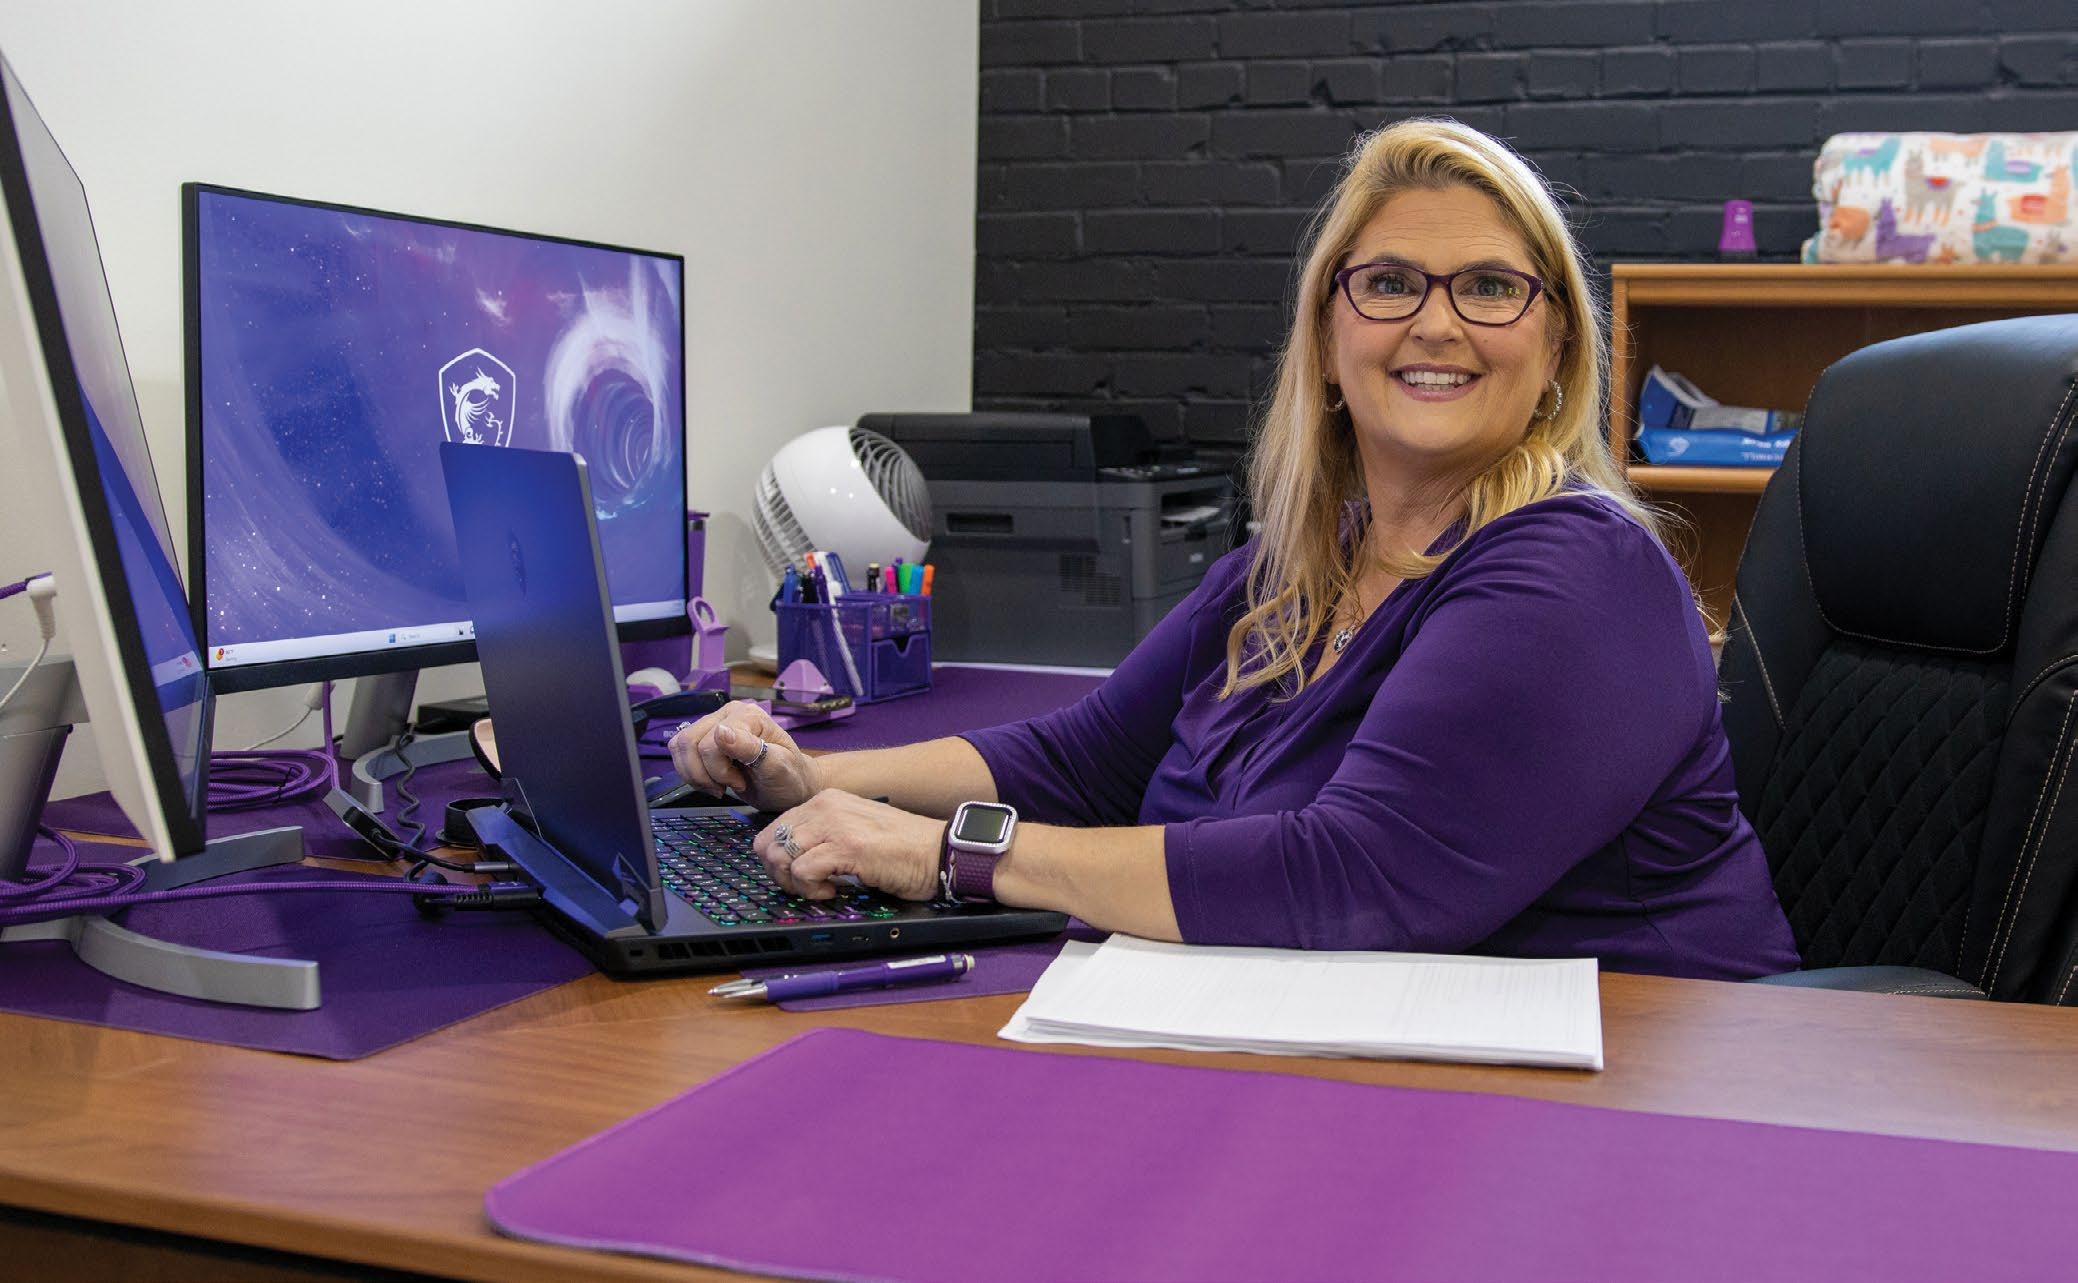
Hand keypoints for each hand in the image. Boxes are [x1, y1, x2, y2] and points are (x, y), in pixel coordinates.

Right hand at [666, 700, 819, 811]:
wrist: (791, 786)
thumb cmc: (790, 777)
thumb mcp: (778, 766)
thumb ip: (751, 748)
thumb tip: (720, 731)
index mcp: (747, 716)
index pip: (711, 742)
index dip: (719, 770)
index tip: (741, 783)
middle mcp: (728, 713)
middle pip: (690, 742)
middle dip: (705, 774)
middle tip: (731, 785)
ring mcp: (714, 724)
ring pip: (679, 746)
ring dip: (696, 775)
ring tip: (721, 785)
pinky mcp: (705, 739)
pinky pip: (680, 753)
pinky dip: (691, 774)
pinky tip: (713, 782)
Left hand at [754, 790, 944, 901]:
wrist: (937, 851)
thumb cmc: (901, 848)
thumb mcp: (853, 829)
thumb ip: (823, 835)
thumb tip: (791, 860)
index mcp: (825, 800)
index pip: (774, 830)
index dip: (778, 861)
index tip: (799, 877)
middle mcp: (825, 806)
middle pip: (768, 844)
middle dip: (779, 873)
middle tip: (805, 887)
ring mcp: (835, 824)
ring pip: (779, 856)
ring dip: (794, 883)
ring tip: (820, 889)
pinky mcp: (846, 846)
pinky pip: (802, 871)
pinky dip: (810, 889)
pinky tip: (833, 891)